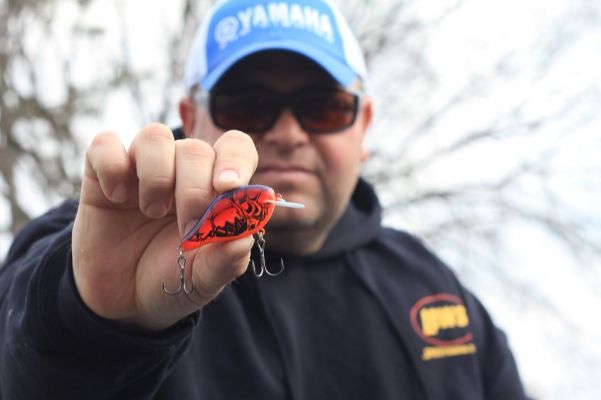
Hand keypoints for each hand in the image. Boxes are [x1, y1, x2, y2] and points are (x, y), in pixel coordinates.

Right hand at [72, 124, 257, 330]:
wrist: (123, 302)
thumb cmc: (172, 279)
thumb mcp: (203, 280)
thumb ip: (226, 261)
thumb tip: (244, 239)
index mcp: (215, 188)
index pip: (235, 148)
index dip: (235, 160)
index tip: (227, 186)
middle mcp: (181, 170)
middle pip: (195, 149)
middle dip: (195, 189)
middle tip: (188, 227)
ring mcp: (142, 168)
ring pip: (154, 137)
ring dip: (157, 177)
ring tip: (152, 212)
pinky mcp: (102, 173)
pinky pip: (105, 145)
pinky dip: (112, 167)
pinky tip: (116, 197)